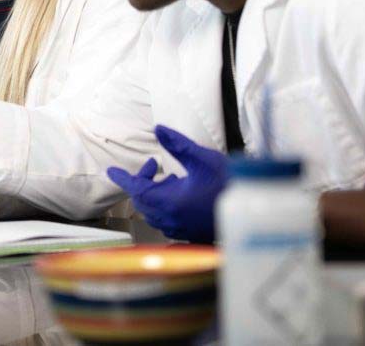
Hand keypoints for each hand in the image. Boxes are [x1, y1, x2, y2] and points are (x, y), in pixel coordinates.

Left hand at [107, 125, 227, 242]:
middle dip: (143, 181)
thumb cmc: (229, 184)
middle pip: (142, 201)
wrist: (253, 212)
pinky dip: (165, 206)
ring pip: (153, 212)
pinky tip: (182, 194)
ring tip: (171, 178)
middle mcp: (170, 219)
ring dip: (154, 194)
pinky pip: (166, 221)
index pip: (136, 188)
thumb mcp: (203, 158)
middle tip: (153, 164)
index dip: (122, 177)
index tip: (111, 170)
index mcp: (169, 202)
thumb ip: (177, 145)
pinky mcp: (190, 235)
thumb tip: (159, 129)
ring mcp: (180, 230)